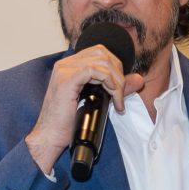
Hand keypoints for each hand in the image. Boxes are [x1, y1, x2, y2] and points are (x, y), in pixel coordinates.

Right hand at [26, 42, 144, 170]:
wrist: (50, 137)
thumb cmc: (67, 123)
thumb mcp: (96, 100)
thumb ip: (115, 87)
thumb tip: (138, 79)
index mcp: (69, 66)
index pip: (99, 52)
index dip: (115, 66)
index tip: (120, 88)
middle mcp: (65, 64)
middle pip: (103, 53)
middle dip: (118, 73)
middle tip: (120, 95)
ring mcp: (64, 70)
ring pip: (102, 62)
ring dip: (116, 80)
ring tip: (117, 99)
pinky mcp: (66, 79)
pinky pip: (94, 71)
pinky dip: (109, 83)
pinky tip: (112, 97)